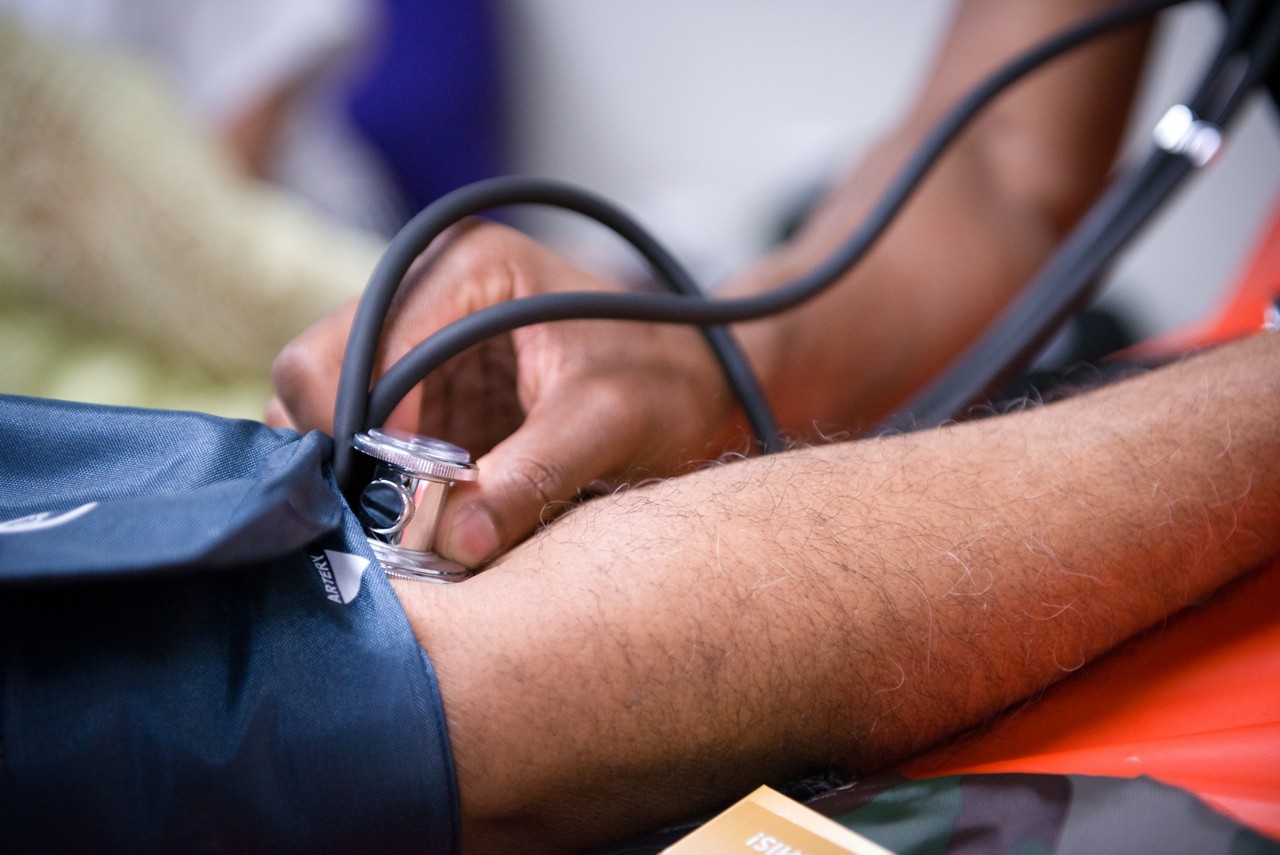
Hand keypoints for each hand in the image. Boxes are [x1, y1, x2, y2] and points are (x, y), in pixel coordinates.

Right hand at [268, 220, 749, 565]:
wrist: (699, 379)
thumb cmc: (667, 380)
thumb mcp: (608, 422)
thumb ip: (532, 476)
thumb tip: (455, 542)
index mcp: (467, 268)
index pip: (354, 347)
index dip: (362, 432)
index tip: (398, 500)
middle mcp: (426, 288)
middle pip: (320, 369)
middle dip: (344, 449)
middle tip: (389, 514)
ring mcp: (420, 333)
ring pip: (331, 404)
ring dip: (357, 466)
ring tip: (408, 513)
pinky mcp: (426, 381)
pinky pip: (366, 430)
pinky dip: (378, 474)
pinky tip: (419, 506)